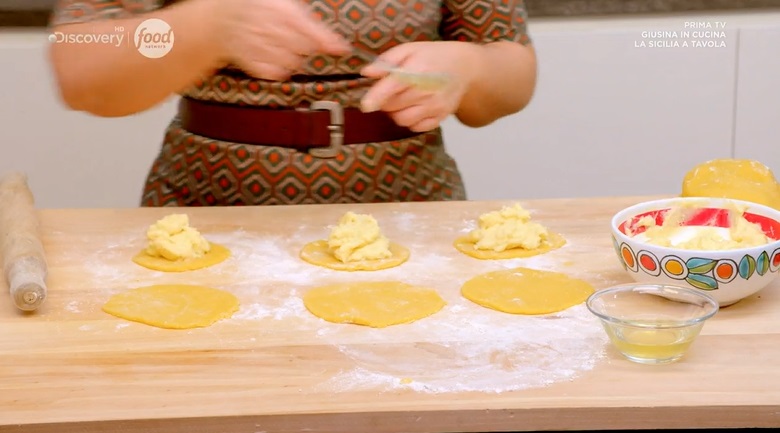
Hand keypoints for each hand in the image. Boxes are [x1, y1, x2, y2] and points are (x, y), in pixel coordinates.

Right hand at [215, 0, 350, 80]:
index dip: (328, 41)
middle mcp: (268, 27)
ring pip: (291, 63)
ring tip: (284, 48)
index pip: (310, 30)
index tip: (342, 49)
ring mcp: (256, 45)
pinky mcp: (248, 60)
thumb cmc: (260, 8)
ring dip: (294, 59)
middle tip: (298, 41)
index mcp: (279, 9)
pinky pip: (273, 73)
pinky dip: (279, 70)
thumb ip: (312, 24)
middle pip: (304, 49)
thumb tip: (339, 46)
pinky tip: (275, 59)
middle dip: (307, 48)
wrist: (221, 18)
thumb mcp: (284, 4)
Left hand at [360, 41, 479, 131]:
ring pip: (402, 120)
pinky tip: (413, 109)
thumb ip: (386, 60)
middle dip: (384, 101)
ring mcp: (434, 106)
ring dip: (395, 113)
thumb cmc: (434, 56)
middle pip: (391, 107)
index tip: (365, 106)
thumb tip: (366, 73)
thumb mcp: (410, 49)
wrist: (465, 68)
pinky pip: (416, 128)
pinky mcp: (440, 117)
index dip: (375, 98)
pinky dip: (410, 121)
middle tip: (390, 92)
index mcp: (416, 71)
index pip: (391, 88)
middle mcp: (426, 91)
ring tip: (401, 101)